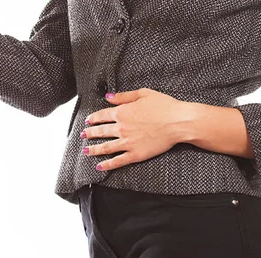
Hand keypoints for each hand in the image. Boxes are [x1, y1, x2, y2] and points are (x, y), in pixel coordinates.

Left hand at [81, 87, 199, 171]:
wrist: (177, 122)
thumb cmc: (163, 105)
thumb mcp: (142, 94)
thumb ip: (123, 96)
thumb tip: (107, 97)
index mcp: (122, 112)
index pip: (102, 116)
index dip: (93, 119)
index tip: (87, 121)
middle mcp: (121, 127)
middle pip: (101, 131)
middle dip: (90, 133)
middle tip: (82, 135)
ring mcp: (127, 142)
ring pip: (106, 147)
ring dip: (94, 149)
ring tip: (86, 151)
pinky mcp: (136, 154)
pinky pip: (118, 161)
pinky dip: (107, 164)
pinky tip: (99, 166)